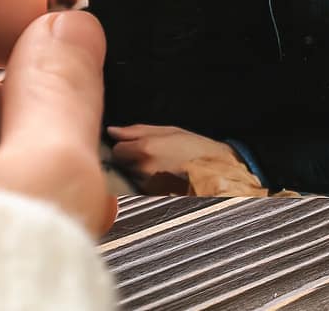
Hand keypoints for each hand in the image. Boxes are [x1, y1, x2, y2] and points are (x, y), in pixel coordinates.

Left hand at [107, 124, 241, 181]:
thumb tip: (112, 131)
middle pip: (122, 164)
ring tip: (161, 166)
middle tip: (153, 155)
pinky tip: (164, 177)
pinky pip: (141, 188)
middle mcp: (143, 170)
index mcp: (145, 149)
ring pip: (131, 177)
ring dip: (140, 172)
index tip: (136, 146)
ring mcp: (148, 186)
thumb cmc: (194, 148)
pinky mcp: (154, 198)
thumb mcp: (168, 131)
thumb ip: (135, 130)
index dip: (126, 146)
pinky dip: (148, 183)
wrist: (215, 170)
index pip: (116, 150)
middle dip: (132, 159)